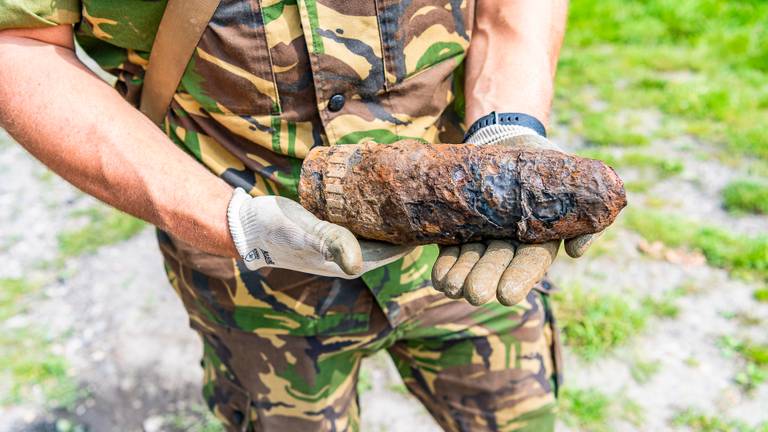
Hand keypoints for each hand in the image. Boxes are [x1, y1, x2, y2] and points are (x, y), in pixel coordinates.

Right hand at [227, 188, 411, 277]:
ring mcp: (341, 243)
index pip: (396, 251)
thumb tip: (357, 265)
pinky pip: (363, 219)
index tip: (435, 213)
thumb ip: (330, 243)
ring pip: (378, 229)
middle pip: (391, 241)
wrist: (247, 225)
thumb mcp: (304, 232)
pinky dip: (374, 207)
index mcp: (350, 262)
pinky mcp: (333, 229)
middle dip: (410, 223)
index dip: (417, 235)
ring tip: (412, 191)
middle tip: (429, 196)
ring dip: (394, 214)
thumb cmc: (275, 230)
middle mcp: (350, 256)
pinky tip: (382, 189)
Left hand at [432, 121, 599, 305]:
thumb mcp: (568, 183)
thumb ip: (582, 215)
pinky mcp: (458, 230)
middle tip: (475, 294)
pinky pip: (450, 252)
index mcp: (538, 240)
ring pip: (471, 263)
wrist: (508, 142)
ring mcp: (482, 239)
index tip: (506, 295)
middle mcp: (509, 246)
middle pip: (496, 266)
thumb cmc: (544, 168)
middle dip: (484, 280)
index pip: (530, 264)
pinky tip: (438, 277)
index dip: (519, 278)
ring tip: (452, 286)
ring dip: (460, 276)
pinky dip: (444, 265)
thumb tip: (577, 251)